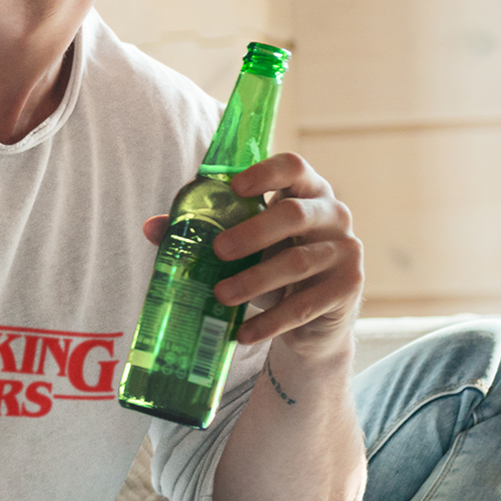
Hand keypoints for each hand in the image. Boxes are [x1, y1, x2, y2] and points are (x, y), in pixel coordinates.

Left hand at [214, 152, 362, 353]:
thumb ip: (204, 231)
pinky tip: (243, 334)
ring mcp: (345, 250)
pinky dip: (271, 321)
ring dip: (255, 280)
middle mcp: (332, 214)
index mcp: (305, 191)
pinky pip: (305, 305)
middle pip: (294, 214)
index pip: (294, 167)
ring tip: (221, 296)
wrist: (314, 318)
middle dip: (252, 232)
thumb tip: (152, 227)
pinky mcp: (348, 288)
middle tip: (217, 250)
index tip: (234, 187)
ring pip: (298, 262)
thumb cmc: (272, 263)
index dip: (265, 173)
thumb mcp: (242, 245)